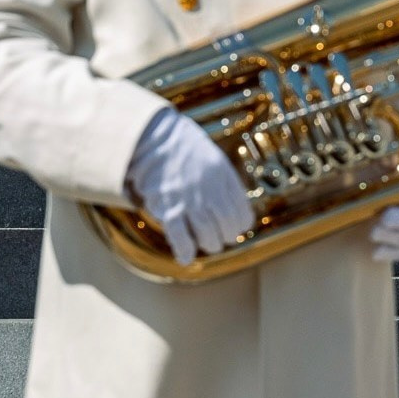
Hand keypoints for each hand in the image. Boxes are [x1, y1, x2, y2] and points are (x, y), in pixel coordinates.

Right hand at [126, 108, 254, 267]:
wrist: (155, 139)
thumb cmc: (187, 150)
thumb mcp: (216, 160)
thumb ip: (227, 184)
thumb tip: (236, 209)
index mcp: (225, 178)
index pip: (242, 214)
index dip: (240, 225)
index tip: (235, 228)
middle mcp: (210, 191)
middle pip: (227, 228)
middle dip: (225, 238)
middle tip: (220, 238)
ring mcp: (189, 201)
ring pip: (207, 236)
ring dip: (209, 245)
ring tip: (207, 244)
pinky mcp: (167, 209)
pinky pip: (179, 237)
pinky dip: (184, 251)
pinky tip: (186, 258)